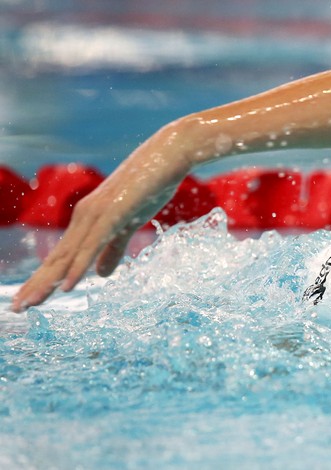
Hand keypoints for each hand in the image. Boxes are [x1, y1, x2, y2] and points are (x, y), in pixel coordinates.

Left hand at [11, 128, 189, 311]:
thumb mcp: (131, 224)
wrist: (167, 156)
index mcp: (88, 219)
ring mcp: (96, 215)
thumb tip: (100, 275)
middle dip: (36, 284)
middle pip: (57, 258)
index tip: (29, 299)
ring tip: (31, 304)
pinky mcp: (112, 215)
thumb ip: (114, 249)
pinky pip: (91, 247)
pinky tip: (65, 288)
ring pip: (68, 256)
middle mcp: (84, 217)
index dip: (44, 278)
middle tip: (18, 309)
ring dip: (47, 282)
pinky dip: (77, 268)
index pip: (62, 255)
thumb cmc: (150, 186)